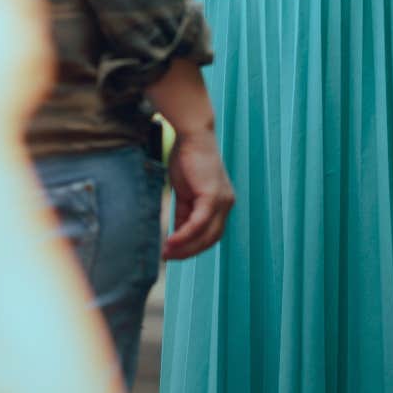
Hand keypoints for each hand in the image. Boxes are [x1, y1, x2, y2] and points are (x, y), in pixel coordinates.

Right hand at [163, 126, 234, 260]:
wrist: (192, 135)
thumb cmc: (187, 158)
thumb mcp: (184, 192)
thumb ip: (184, 213)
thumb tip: (177, 235)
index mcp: (221, 203)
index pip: (210, 234)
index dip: (192, 247)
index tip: (173, 253)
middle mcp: (227, 204)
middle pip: (210, 239)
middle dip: (189, 252)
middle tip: (167, 257)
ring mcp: (223, 200)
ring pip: (207, 235)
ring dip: (186, 247)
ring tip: (166, 252)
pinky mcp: (213, 195)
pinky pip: (199, 223)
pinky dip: (185, 234)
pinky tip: (171, 241)